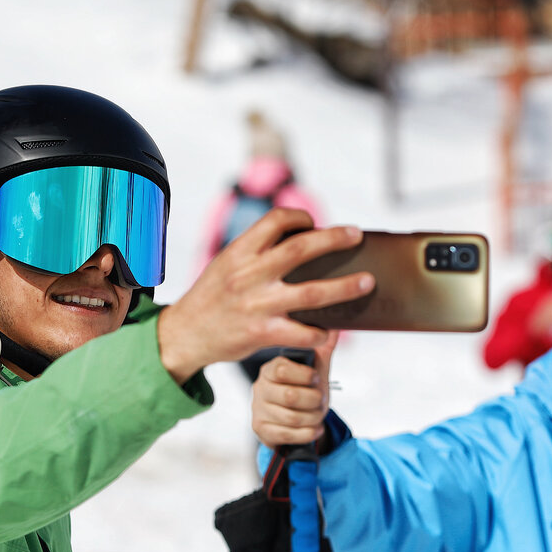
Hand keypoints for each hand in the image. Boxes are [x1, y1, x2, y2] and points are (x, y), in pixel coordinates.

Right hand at [156, 208, 371, 383]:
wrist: (185, 334)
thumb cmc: (212, 297)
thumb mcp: (226, 264)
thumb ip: (257, 251)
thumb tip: (298, 238)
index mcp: (240, 251)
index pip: (276, 220)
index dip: (300, 217)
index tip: (314, 223)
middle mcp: (249, 274)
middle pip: (301, 249)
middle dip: (335, 240)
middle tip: (356, 236)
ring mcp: (257, 304)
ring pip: (311, 293)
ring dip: (344, 287)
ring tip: (366, 282)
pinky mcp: (262, 333)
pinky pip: (302, 332)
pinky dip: (321, 332)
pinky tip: (330, 330)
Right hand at [251, 332, 337, 448]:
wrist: (298, 421)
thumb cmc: (305, 391)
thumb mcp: (316, 369)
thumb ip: (323, 348)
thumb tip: (334, 324)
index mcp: (271, 368)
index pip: (282, 368)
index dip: (305, 376)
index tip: (315, 379)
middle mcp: (260, 387)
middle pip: (291, 396)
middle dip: (314, 401)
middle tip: (319, 401)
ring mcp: (257, 409)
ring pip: (292, 418)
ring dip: (313, 418)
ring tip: (317, 415)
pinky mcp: (260, 429)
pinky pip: (288, 434)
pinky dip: (308, 433)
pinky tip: (314, 428)